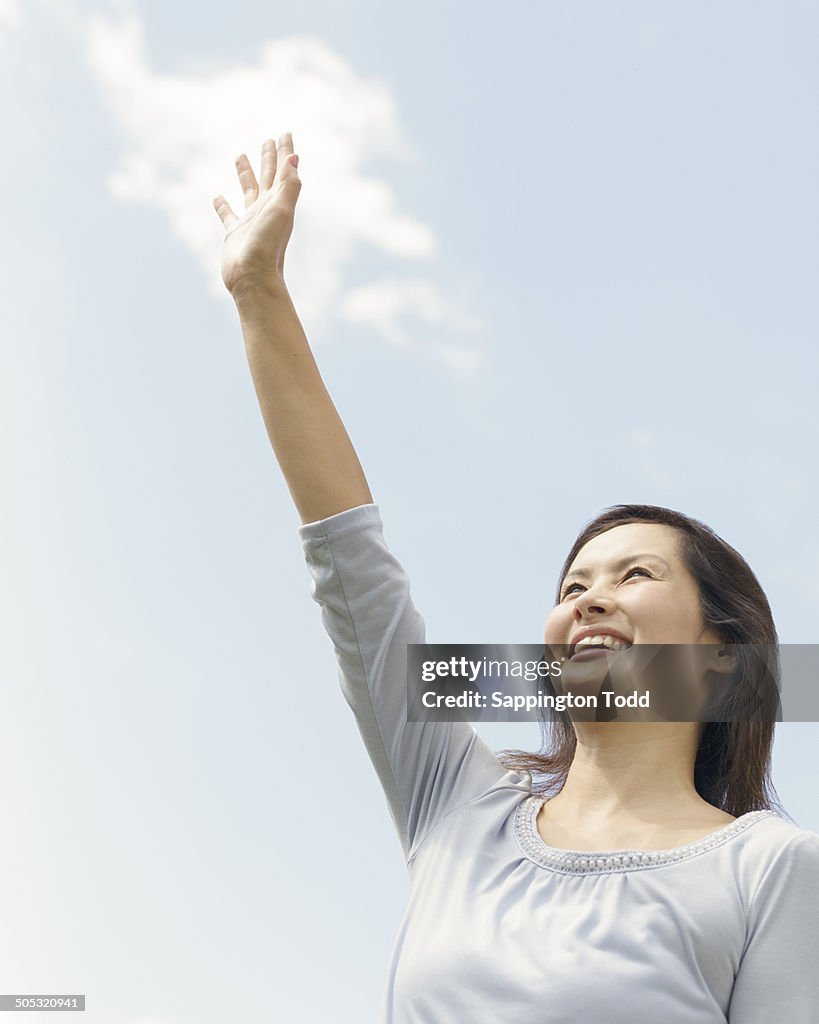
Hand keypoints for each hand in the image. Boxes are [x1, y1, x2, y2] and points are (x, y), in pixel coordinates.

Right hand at [212, 132, 301, 295]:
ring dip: (245, 173)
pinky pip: (227, 215)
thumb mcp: (281, 210)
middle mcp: (265, 209)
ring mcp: (249, 220)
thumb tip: (295, 157)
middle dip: (269, 157)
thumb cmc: (268, 245)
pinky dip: (222, 205)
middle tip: (267, 140)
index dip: (285, 151)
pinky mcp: (233, 234)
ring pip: (247, 190)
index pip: (283, 170)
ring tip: (240, 156)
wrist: (253, 277)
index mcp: (278, 202)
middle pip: (267, 176)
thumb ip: (288, 184)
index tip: (285, 133)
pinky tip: (217, 196)